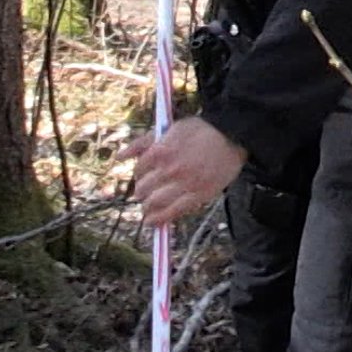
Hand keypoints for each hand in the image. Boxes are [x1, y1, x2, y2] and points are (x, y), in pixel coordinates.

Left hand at [123, 117, 248, 225]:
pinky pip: (173, 212)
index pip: (139, 170)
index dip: (139, 174)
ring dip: (147, 207)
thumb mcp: (170, 129)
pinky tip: (153, 222)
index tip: (144, 176)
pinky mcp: (198, 196)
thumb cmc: (201, 130)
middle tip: (145, 193)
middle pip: (143, 188)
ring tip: (147, 209)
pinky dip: (160, 220)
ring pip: (154, 203)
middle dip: (142, 192)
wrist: (232, 136)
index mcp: (161, 151)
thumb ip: (143, 142)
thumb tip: (119, 157)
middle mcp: (169, 169)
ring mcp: (184, 184)